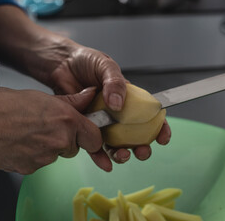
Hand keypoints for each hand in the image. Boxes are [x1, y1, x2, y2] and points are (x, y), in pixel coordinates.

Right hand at [0, 87, 110, 173]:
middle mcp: (60, 141)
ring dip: (49, 146)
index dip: (91, 136)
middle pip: (75, 147)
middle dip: (67, 140)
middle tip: (48, 127)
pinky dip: (34, 155)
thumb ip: (72, 101)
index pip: (95, 139)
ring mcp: (46, 158)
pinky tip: (21, 142)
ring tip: (30, 132)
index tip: (86, 134)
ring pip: (57, 154)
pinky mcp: (32, 169)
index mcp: (67, 120)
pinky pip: (40, 162)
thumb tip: (90, 95)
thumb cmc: (5, 106)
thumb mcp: (43, 97)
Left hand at [32, 37, 171, 164]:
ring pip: (115, 144)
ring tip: (122, 156)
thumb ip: (115, 83)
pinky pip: (93, 144)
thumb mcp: (105, 66)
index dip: (160, 128)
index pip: (149, 115)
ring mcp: (101, 121)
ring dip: (121, 154)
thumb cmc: (87, 61)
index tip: (163, 138)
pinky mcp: (85, 126)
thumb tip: (118, 105)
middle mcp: (117, 113)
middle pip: (134, 135)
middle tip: (141, 152)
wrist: (62, 63)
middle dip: (141, 147)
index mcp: (128, 98)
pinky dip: (99, 156)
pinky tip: (104, 163)